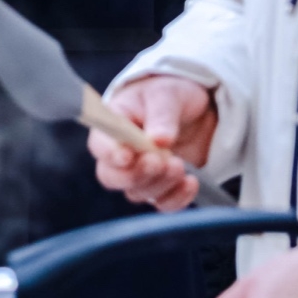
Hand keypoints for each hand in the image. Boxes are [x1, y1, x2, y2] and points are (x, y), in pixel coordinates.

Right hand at [89, 76, 218, 212]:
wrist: (197, 108)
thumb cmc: (170, 94)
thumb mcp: (167, 94)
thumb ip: (162, 115)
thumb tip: (159, 140)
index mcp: (113, 124)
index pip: (99, 144)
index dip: (109, 153)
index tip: (127, 155)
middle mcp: (120, 153)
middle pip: (111, 177)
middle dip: (135, 174)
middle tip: (158, 161)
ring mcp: (140, 173)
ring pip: (137, 192)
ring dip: (159, 184)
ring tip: (179, 165)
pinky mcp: (161, 186)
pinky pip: (162, 203)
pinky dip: (176, 199)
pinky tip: (190, 182)